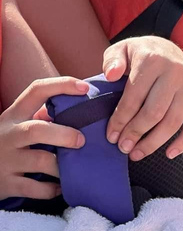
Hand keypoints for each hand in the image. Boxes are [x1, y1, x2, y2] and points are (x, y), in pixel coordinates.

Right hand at [0, 77, 86, 200]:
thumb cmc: (8, 143)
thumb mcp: (18, 124)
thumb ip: (42, 116)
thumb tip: (78, 106)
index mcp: (14, 115)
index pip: (37, 90)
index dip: (62, 85)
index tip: (85, 88)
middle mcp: (8, 135)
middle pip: (37, 130)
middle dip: (64, 135)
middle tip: (81, 141)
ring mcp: (6, 160)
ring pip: (40, 161)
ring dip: (62, 166)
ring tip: (74, 167)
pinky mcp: (6, 184)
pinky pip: (35, 188)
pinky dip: (52, 189)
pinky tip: (61, 186)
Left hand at [103, 37, 182, 161]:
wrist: (168, 49)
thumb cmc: (141, 55)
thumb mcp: (123, 50)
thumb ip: (112, 61)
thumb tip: (112, 75)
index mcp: (153, 60)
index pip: (134, 97)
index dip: (121, 120)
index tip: (111, 136)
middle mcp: (176, 72)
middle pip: (155, 112)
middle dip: (136, 134)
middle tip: (123, 147)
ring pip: (174, 121)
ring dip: (154, 143)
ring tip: (137, 154)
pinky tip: (168, 154)